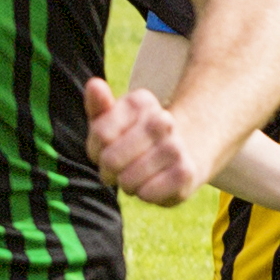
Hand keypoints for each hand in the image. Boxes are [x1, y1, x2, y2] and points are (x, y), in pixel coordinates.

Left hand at [82, 74, 211, 204]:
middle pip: (111, 159)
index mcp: (141, 102)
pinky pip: (147, 194)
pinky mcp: (185, 173)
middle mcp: (161, 120)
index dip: (96, 149)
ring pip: (127, 180)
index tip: (106, 148)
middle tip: (119, 168)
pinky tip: (153, 183)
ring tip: (137, 175)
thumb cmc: (134, 138)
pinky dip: (144, 194)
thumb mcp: (113, 120)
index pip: (100, 134)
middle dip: (108, 170)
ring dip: (127, 184)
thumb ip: (99, 106)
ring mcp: (175, 147)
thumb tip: (94, 84)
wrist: (183, 153)